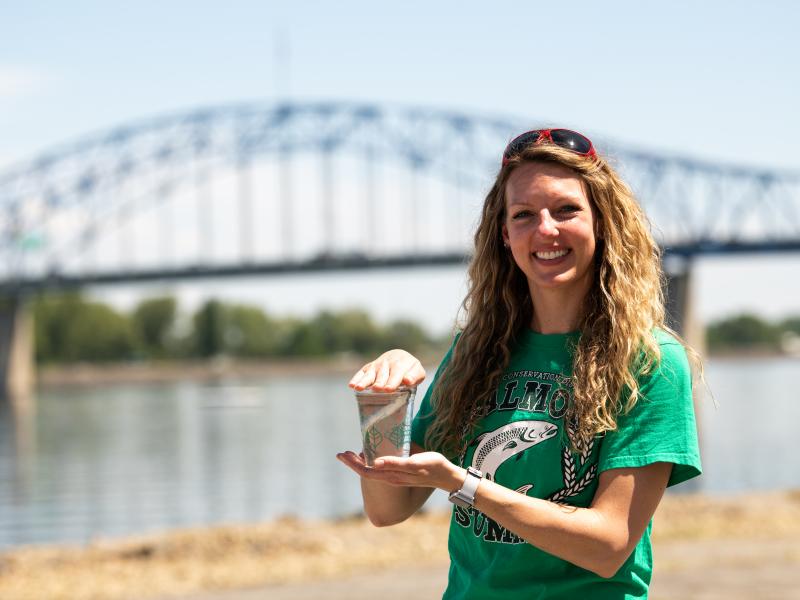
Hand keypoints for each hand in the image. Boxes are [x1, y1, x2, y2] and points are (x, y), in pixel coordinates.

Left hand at [336, 450, 462, 490]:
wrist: (445, 476)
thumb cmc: (431, 466)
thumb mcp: (414, 463)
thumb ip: (395, 463)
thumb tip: (375, 462)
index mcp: (391, 475)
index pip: (366, 471)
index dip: (353, 464)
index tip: (342, 455)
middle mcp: (390, 478)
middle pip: (366, 471)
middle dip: (353, 463)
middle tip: (341, 454)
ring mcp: (395, 477)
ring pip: (372, 471)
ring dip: (360, 463)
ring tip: (351, 454)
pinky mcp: (401, 474)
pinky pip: (381, 469)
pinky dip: (371, 462)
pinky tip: (371, 456)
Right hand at [349, 349, 425, 391]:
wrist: (399, 357)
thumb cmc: (410, 368)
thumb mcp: (417, 371)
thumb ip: (415, 376)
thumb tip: (408, 381)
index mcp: (400, 364)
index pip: (396, 373)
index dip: (392, 381)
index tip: (388, 389)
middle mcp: (386, 363)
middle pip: (382, 374)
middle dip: (379, 382)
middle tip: (376, 389)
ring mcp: (376, 365)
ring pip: (370, 374)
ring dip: (364, 381)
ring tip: (358, 388)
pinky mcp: (368, 368)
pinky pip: (361, 373)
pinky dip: (356, 378)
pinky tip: (351, 385)